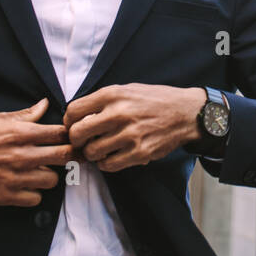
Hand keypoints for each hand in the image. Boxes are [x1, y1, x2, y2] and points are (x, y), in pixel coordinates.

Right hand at [0, 98, 75, 206]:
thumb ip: (25, 115)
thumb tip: (45, 104)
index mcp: (19, 133)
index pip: (60, 133)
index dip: (67, 135)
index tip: (66, 137)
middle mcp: (19, 156)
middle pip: (63, 156)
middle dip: (66, 154)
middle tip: (62, 155)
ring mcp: (13, 178)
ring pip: (52, 180)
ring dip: (48, 175)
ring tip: (37, 170)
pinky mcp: (3, 196)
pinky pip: (35, 199)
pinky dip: (33, 193)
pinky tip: (25, 184)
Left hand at [62, 84, 203, 172]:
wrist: (186, 112)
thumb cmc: (154, 100)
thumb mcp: (127, 90)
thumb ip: (103, 101)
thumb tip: (77, 116)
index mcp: (113, 95)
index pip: (73, 111)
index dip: (69, 122)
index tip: (74, 126)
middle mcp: (119, 113)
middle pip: (77, 134)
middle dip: (76, 140)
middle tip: (83, 142)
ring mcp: (129, 134)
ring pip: (91, 152)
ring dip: (92, 153)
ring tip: (100, 149)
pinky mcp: (139, 152)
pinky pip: (108, 165)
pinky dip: (105, 164)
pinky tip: (112, 156)